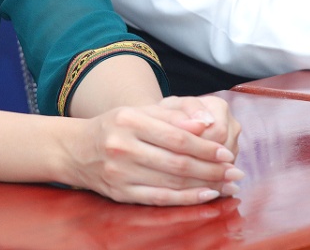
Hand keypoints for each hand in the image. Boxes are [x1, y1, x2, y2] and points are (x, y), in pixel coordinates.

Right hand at [61, 104, 242, 205]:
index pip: (177, 137)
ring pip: (172, 182)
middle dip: (211, 169)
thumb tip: (206, 122)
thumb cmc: (114, 127)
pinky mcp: (121, 193)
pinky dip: (186, 199)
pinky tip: (205, 195)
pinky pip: (160, 198)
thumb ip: (172, 115)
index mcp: (129, 120)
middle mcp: (123, 146)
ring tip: (226, 184)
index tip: (227, 152)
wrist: (75, 150)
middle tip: (234, 172)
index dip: (206, 147)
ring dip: (204, 185)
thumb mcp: (138, 111)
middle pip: (177, 162)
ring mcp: (120, 172)